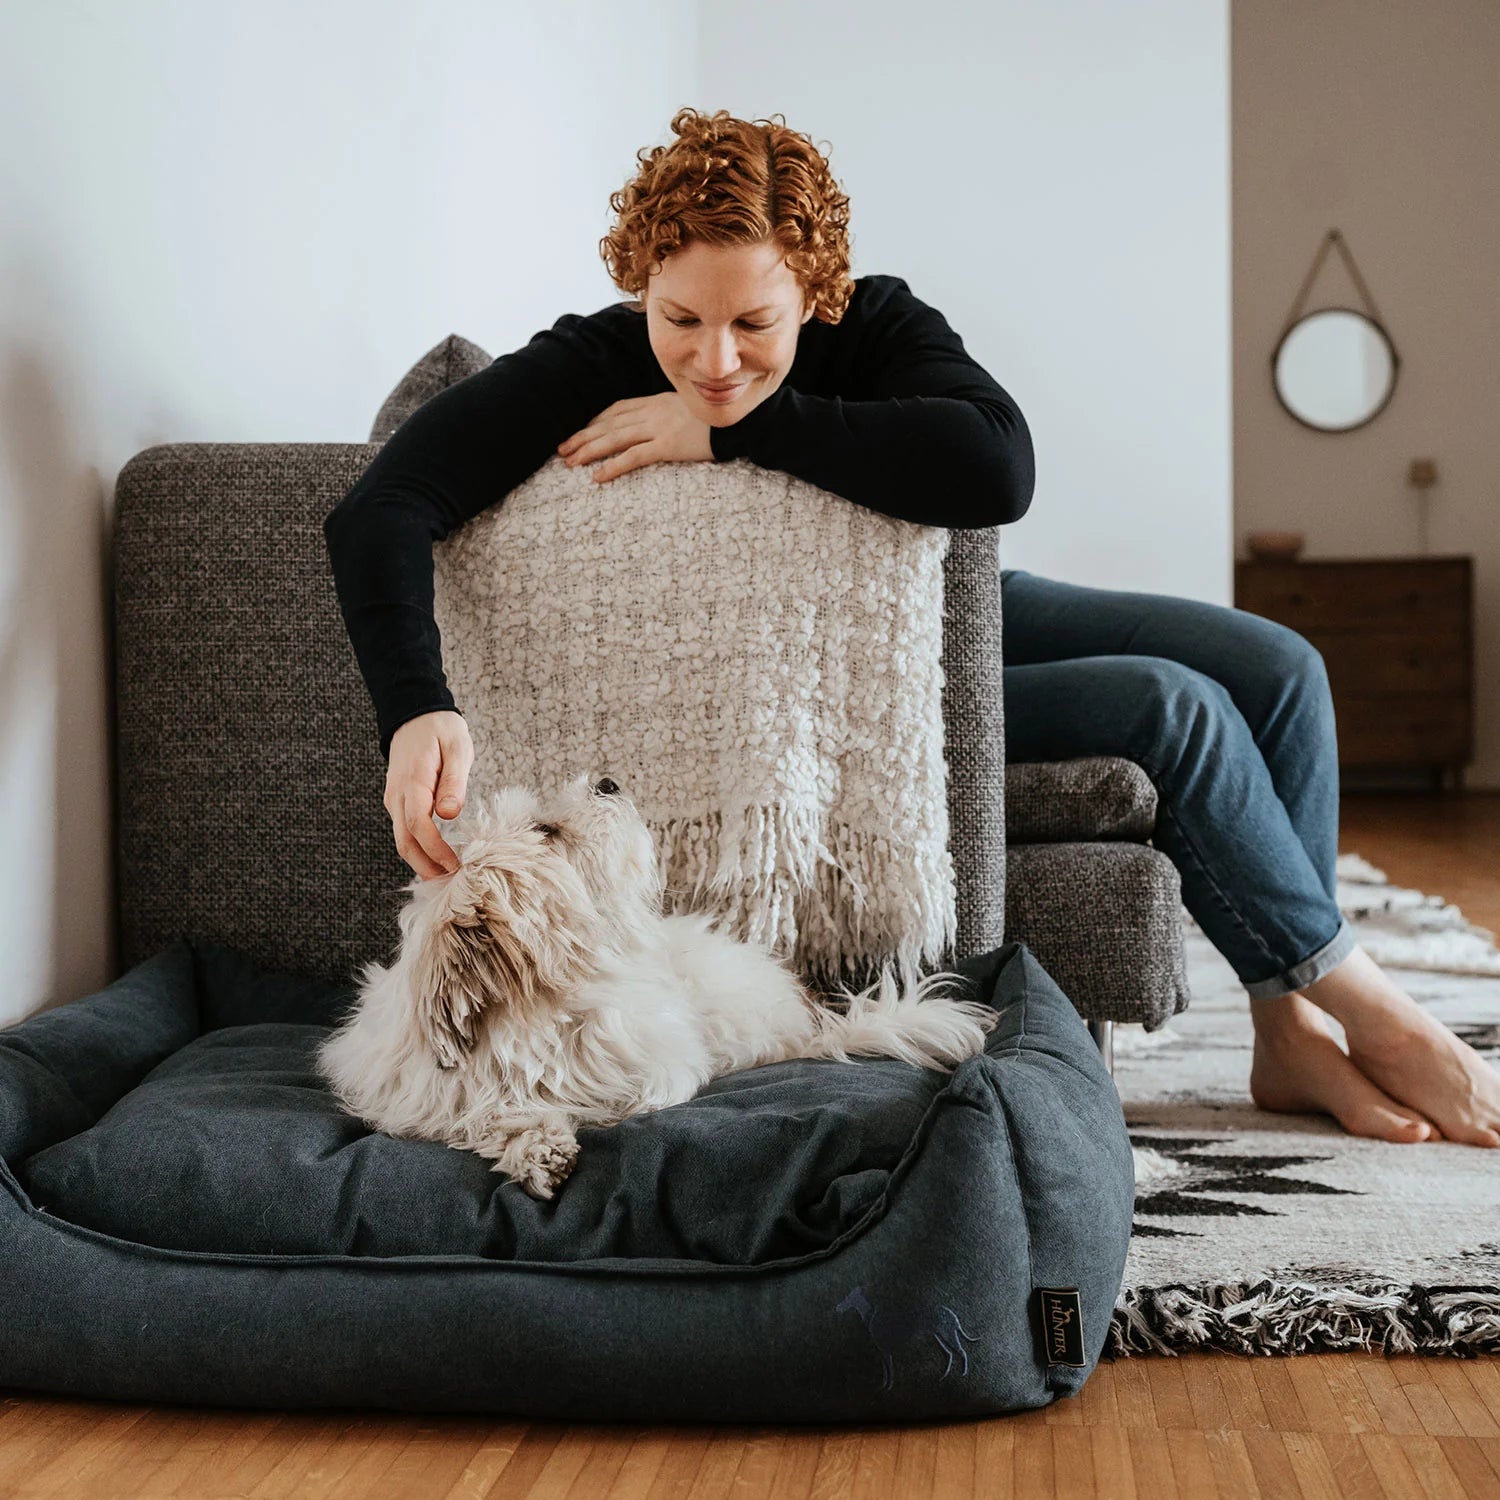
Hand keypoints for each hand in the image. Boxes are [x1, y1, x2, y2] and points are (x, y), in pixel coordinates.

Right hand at [385, 710, 473, 880]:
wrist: (414, 713)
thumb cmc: (440, 729)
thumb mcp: (457, 747)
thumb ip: (454, 780)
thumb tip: (449, 813)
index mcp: (412, 782)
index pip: (419, 825)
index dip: (436, 850)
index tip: (456, 865)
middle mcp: (397, 795)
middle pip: (404, 842)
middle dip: (426, 867)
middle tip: (451, 885)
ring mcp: (394, 800)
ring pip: (402, 840)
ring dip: (421, 862)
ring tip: (447, 877)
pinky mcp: (398, 802)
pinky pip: (404, 831)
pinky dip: (418, 849)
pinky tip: (436, 859)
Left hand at [556, 391, 711, 482]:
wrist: (742, 421)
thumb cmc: (720, 419)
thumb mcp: (691, 408)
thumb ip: (672, 413)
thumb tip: (662, 424)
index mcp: (658, 401)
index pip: (618, 409)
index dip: (596, 421)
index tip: (580, 431)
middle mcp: (654, 411)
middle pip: (610, 423)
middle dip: (583, 435)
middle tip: (562, 449)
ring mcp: (660, 427)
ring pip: (615, 437)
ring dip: (589, 450)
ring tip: (570, 462)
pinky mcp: (669, 445)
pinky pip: (635, 456)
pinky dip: (613, 465)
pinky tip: (597, 476)